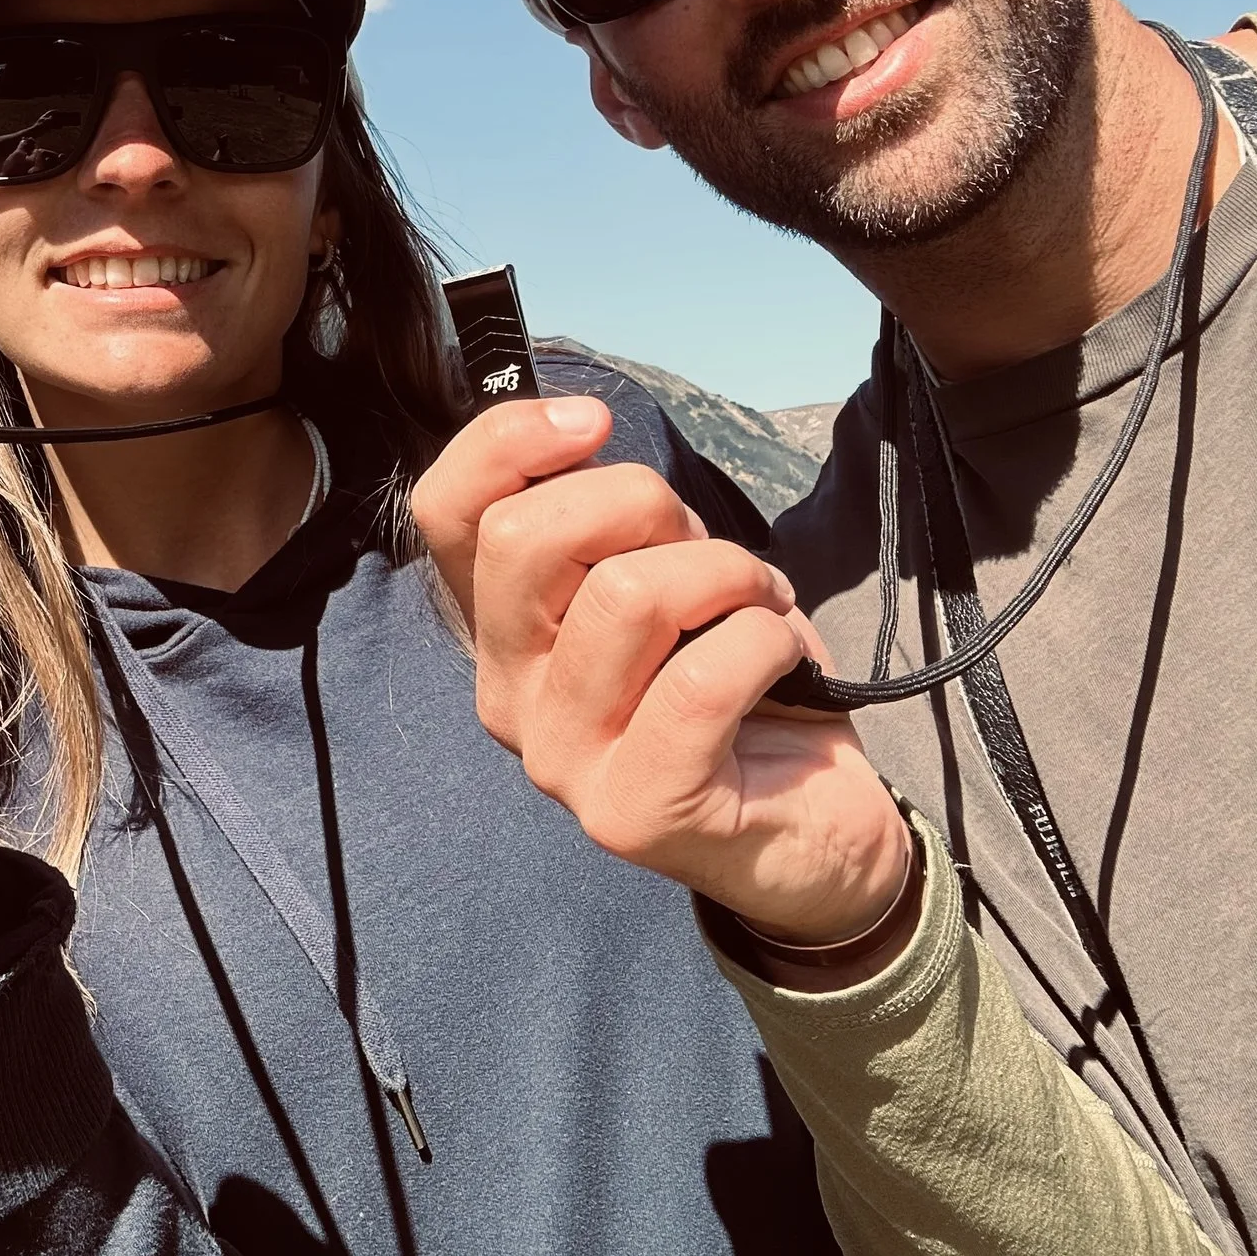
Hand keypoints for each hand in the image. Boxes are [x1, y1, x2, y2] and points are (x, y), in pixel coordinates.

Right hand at [413, 396, 909, 948]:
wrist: (810, 833)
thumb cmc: (733, 685)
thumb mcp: (662, 578)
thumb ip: (609, 526)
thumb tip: (584, 433)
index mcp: (500, 630)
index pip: (446, 513)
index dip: (506, 442)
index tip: (592, 422)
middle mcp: (507, 695)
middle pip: (526, 540)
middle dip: (641, 504)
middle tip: (704, 544)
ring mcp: (561, 761)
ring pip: (628, 596)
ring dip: (727, 573)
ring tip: (758, 605)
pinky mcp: (634, 810)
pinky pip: (703, 678)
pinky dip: (767, 640)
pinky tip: (783, 660)